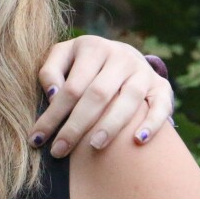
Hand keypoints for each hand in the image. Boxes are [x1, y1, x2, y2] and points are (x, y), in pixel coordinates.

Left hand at [29, 36, 172, 157]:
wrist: (121, 53)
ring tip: (94, 146)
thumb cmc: (82, 62)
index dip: (53, 114)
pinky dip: (152, 123)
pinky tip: (138, 141)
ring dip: (111, 125)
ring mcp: (143, 71)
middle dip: (76, 126)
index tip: (37, 138)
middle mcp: (120, 56)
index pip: (70, 87)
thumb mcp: (62, 57)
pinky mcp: (162, 86)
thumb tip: (52, 96)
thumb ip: (50, 73)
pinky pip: (161, 105)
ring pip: (128, 99)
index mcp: (92, 47)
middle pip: (97, 95)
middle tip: (60, 151)